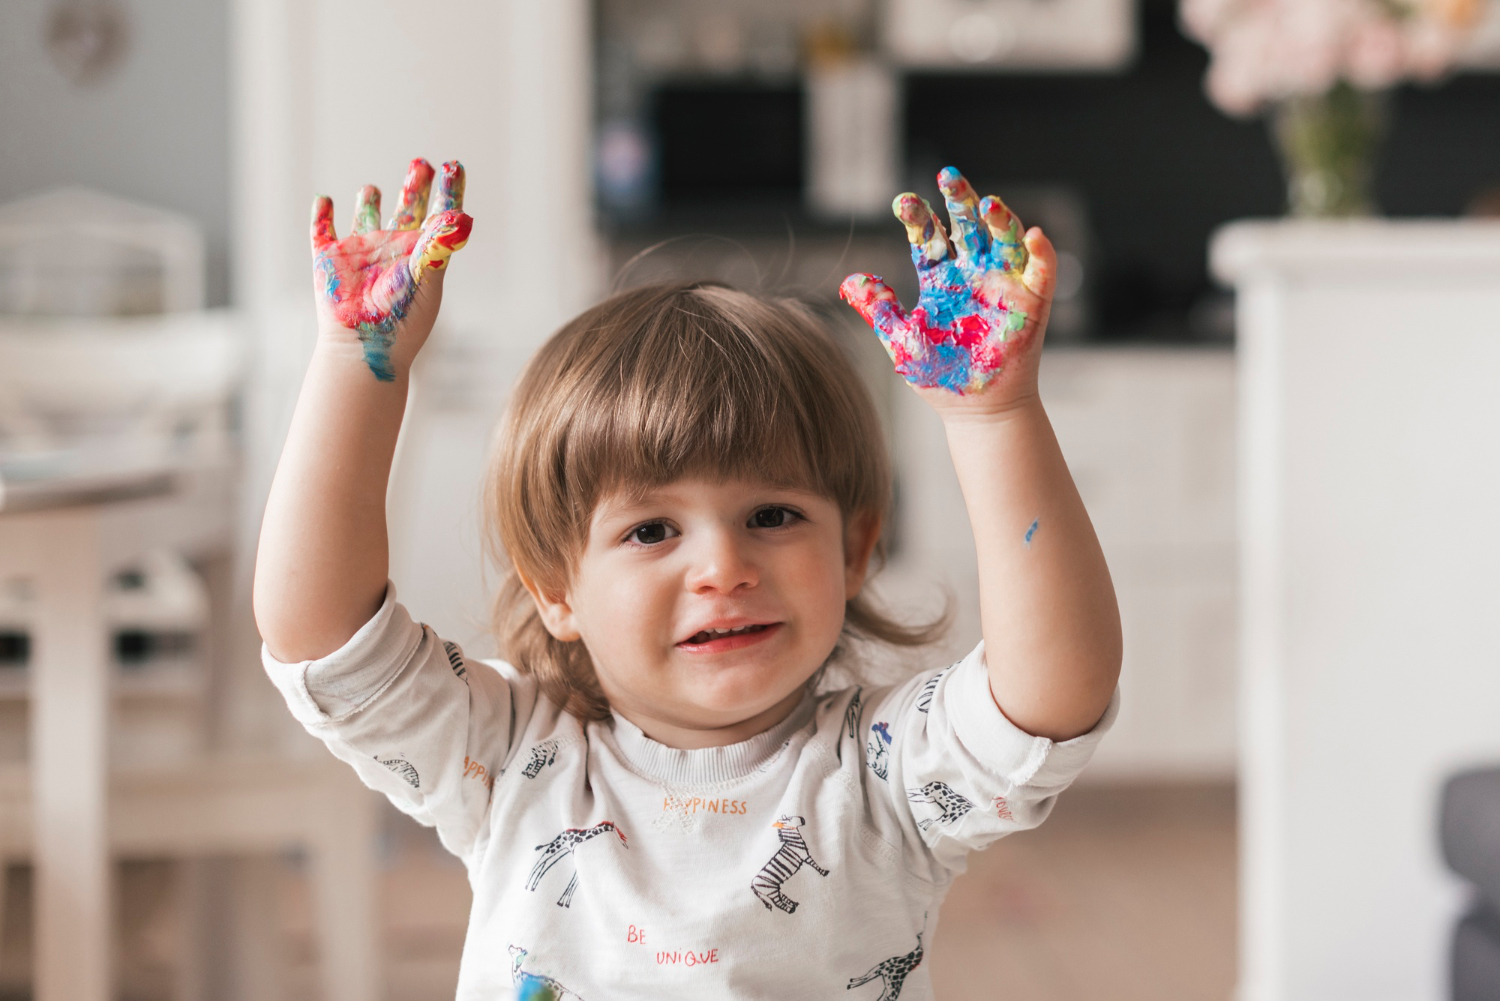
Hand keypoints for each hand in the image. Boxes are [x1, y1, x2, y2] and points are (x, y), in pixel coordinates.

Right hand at [311, 158, 472, 380]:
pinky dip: (321, 214)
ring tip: (372, 189)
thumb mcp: (426, 281)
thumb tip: (463, 218)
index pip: (438, 218)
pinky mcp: (329, 259)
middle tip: (421, 163)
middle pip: (406, 211)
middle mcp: (393, 251)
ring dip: (368, 202)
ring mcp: (360, 254)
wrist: (365, 347)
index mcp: (421, 256)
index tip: (455, 166)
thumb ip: (439, 248)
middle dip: (414, 187)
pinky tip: (324, 200)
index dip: (447, 192)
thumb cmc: (402, 321)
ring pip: (365, 218)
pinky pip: (322, 231)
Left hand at [840, 166, 1055, 409]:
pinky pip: (1042, 273)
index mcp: (940, 277)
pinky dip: (1042, 254)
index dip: (918, 218)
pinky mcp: (1032, 304)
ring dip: (1000, 220)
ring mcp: (1003, 285)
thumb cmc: (940, 377)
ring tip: (988, 205)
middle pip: (967, 225)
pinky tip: (1034, 236)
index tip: (903, 203)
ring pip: (1005, 240)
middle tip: (948, 175)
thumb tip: (849, 281)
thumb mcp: (901, 341)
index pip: (929, 237)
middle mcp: (973, 273)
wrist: (976, 412)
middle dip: (959, 200)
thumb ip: (879, 310)